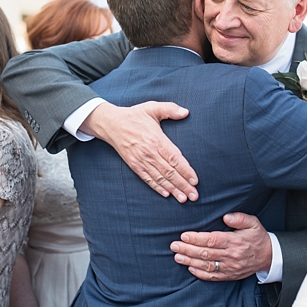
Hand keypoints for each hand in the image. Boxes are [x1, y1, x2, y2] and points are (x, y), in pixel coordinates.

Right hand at [81, 102, 198, 202]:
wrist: (111, 124)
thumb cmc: (134, 115)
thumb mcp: (152, 108)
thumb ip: (170, 109)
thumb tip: (186, 112)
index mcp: (157, 140)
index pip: (175, 158)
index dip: (185, 171)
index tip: (195, 180)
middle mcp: (150, 153)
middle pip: (170, 172)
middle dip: (183, 185)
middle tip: (194, 196)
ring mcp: (141, 161)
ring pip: (160, 178)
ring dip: (173, 190)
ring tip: (183, 199)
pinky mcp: (134, 165)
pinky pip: (147, 179)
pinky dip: (157, 187)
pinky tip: (166, 194)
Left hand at [170, 212, 271, 280]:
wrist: (269, 256)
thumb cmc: (257, 237)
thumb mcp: (253, 223)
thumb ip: (240, 218)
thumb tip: (226, 216)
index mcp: (235, 241)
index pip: (212, 240)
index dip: (197, 239)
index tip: (184, 236)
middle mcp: (231, 256)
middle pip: (206, 253)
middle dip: (188, 250)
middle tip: (174, 246)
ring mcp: (230, 268)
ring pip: (207, 265)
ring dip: (190, 261)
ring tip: (177, 256)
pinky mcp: (229, 275)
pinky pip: (213, 276)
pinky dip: (200, 273)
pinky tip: (189, 267)